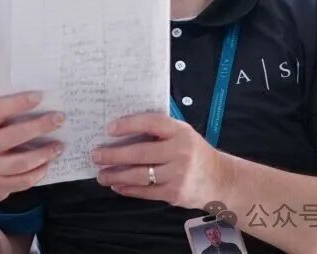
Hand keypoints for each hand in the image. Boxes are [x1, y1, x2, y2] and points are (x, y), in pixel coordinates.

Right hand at [0, 91, 64, 220]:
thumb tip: (29, 107)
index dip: (18, 102)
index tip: (39, 96)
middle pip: (14, 135)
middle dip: (40, 125)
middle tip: (59, 118)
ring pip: (23, 162)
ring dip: (45, 153)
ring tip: (59, 146)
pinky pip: (24, 180)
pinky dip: (38, 172)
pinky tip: (47, 164)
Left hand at [91, 113, 232, 208]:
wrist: (220, 179)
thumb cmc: (194, 152)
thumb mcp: (183, 134)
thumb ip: (160, 130)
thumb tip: (122, 129)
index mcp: (180, 132)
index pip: (150, 123)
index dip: (128, 125)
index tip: (109, 129)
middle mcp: (181, 152)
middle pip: (140, 153)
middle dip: (114, 155)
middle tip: (95, 155)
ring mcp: (178, 174)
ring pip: (140, 175)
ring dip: (116, 175)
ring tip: (100, 174)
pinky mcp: (175, 193)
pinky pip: (146, 192)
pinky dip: (128, 189)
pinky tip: (116, 185)